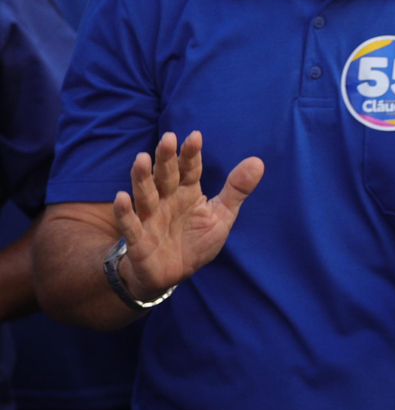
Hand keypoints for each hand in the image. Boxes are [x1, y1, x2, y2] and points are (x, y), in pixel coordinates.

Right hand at [111, 131, 263, 300]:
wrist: (173, 274)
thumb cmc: (196, 240)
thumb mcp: (221, 216)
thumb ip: (236, 190)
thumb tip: (258, 161)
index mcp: (187, 192)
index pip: (190, 169)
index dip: (192, 154)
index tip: (195, 136)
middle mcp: (166, 200)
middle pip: (165, 176)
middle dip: (166, 158)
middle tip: (168, 138)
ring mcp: (150, 217)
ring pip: (145, 194)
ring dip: (142, 177)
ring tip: (141, 158)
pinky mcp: (138, 239)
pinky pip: (130, 224)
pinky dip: (124, 212)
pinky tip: (120, 197)